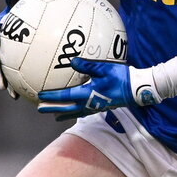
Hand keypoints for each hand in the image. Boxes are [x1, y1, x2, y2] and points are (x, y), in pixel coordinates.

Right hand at [0, 0, 20, 98]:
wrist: (27, 26)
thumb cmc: (24, 15)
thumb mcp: (19, 7)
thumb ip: (14, 2)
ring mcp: (1, 59)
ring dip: (1, 80)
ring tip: (5, 89)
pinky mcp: (9, 69)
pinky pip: (11, 79)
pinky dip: (14, 88)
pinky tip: (19, 97)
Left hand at [37, 58, 159, 120]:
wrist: (136, 89)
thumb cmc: (121, 77)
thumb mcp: (104, 68)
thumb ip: (87, 65)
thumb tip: (72, 61)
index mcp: (87, 94)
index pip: (65, 96)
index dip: (52, 96)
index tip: (40, 96)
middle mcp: (89, 103)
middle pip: (66, 108)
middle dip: (52, 108)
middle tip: (40, 108)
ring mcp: (95, 107)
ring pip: (75, 112)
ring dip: (63, 113)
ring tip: (54, 116)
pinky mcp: (101, 107)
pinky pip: (84, 111)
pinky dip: (75, 112)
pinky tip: (75, 111)